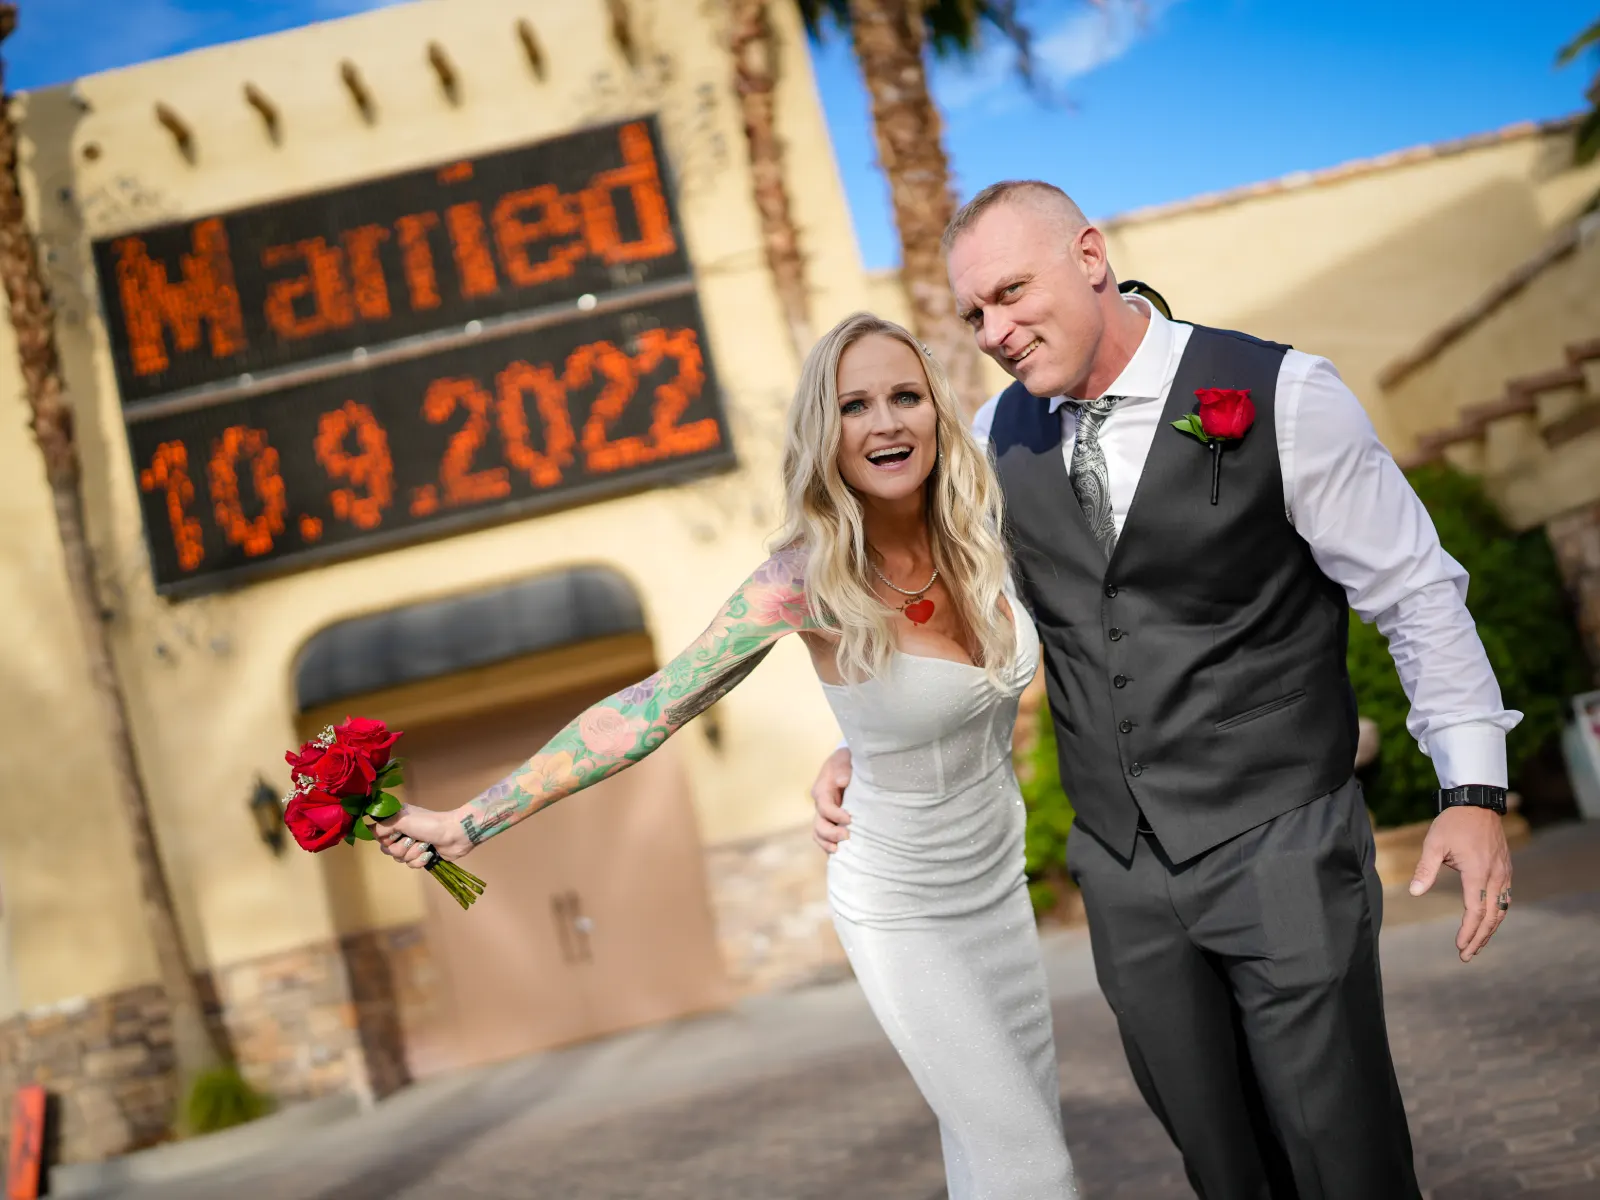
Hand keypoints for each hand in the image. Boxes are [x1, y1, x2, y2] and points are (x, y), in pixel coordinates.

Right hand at [372, 803, 473, 868]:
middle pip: (388, 849)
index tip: (394, 835)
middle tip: (413, 840)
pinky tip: (429, 853)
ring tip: (425, 845)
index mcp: (397, 820)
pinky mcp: (421, 856)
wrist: (456, 835)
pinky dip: (420, 860)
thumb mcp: (403, 820)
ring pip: (399, 858)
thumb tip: (367, 829)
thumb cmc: (430, 824)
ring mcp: (412, 844)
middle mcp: (402, 831)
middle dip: (401, 847)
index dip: (385, 838)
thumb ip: (383, 825)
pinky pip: (410, 865)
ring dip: (413, 853)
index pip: (379, 834)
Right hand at [810, 747, 852, 853]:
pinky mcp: (831, 821)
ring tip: (839, 851)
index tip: (849, 819)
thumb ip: (843, 768)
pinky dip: (829, 846)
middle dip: (831, 833)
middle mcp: (820, 805)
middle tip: (847, 836)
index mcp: (822, 790)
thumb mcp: (844, 759)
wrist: (847, 763)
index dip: (835, 814)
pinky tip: (840, 856)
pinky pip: (825, 838)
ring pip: (819, 834)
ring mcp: (824, 815)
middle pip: (819, 824)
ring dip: (828, 843)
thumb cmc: (846, 761)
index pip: (824, 806)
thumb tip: (842, 781)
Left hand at [1408, 805, 1512, 961]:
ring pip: (1501, 910)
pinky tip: (1488, 924)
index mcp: (1478, 872)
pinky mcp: (1506, 871)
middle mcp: (1496, 876)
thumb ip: (1425, 869)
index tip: (1459, 947)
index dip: (1468, 931)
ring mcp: (1504, 874)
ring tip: (1476, 946)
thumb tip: (1415, 893)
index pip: (1475, 910)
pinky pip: (1505, 899)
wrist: (1477, 804)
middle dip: (1479, 938)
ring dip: (1489, 930)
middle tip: (1466, 956)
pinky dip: (1496, 915)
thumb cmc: (1452, 824)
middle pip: (1491, 916)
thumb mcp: (1434, 844)